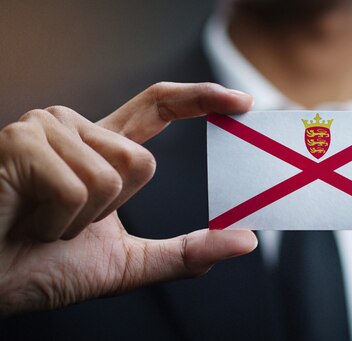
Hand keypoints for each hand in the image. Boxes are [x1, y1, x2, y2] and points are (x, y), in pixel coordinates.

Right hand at [0, 82, 256, 315]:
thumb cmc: (42, 267)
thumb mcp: (128, 263)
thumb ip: (186, 252)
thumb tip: (245, 240)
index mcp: (100, 148)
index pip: (158, 106)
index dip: (200, 98)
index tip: (241, 102)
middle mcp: (74, 128)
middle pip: (143, 161)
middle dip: (112, 211)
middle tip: (66, 224)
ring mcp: (45, 129)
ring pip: (114, 175)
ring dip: (82, 220)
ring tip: (41, 222)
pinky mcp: (20, 141)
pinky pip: (78, 187)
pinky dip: (59, 223)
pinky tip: (26, 220)